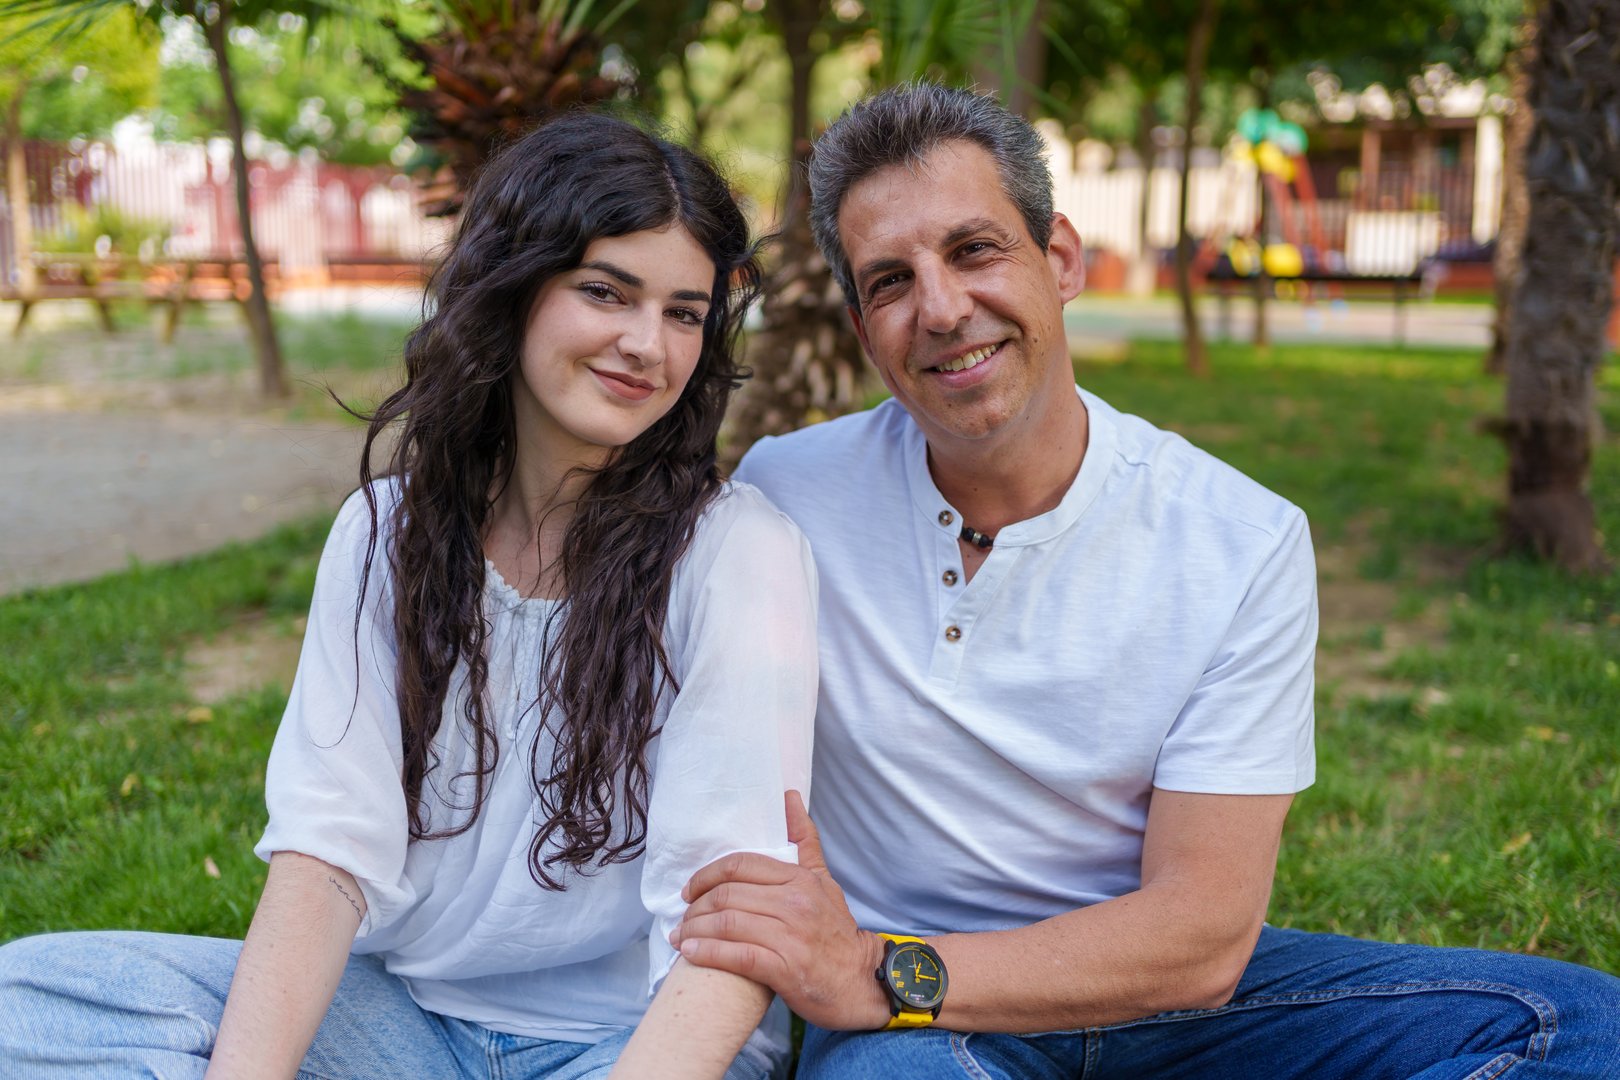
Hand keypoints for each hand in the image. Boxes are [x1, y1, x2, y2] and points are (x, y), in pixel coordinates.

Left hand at [672, 790, 889, 1030]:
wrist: (858, 981)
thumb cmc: (834, 931)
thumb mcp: (823, 880)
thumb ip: (804, 841)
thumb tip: (789, 796)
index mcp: (800, 879)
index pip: (741, 865)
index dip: (706, 876)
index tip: (689, 890)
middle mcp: (795, 904)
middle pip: (728, 895)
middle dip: (695, 907)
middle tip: (683, 917)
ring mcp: (791, 937)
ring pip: (727, 924)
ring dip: (694, 931)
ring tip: (680, 937)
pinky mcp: (785, 969)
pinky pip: (736, 956)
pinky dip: (707, 954)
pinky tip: (690, 954)